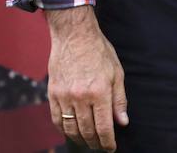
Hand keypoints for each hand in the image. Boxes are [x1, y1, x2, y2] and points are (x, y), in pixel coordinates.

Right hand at [46, 6, 128, 150]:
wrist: (74, 35)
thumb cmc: (99, 52)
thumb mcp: (117, 73)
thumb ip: (119, 99)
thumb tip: (123, 122)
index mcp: (100, 92)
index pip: (104, 127)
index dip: (108, 142)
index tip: (111, 148)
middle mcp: (81, 97)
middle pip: (87, 130)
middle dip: (95, 142)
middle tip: (100, 146)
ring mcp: (65, 96)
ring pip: (71, 128)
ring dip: (79, 139)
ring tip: (87, 142)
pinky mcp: (53, 93)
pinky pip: (56, 119)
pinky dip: (64, 129)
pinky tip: (71, 132)